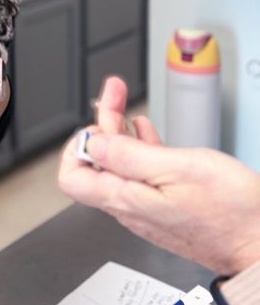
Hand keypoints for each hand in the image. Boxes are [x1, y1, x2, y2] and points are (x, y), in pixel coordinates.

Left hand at [58, 77, 259, 275]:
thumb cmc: (232, 212)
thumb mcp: (178, 169)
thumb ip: (130, 155)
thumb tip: (92, 145)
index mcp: (126, 199)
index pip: (72, 178)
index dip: (78, 145)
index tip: (95, 123)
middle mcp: (132, 208)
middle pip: (98, 163)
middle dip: (102, 122)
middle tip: (114, 92)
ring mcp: (149, 209)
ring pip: (121, 166)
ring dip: (120, 130)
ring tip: (124, 102)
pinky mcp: (168, 207)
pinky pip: (142, 174)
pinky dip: (140, 147)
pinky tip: (145, 132)